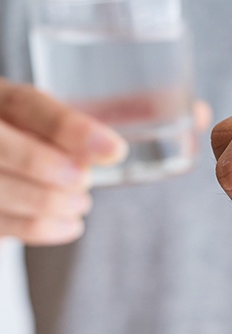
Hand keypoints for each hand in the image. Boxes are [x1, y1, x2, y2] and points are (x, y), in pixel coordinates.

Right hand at [0, 79, 126, 245]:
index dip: (72, 129)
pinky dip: (39, 228)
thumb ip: (66, 126)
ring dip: (49, 203)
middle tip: (85, 180)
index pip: (28, 105)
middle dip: (51, 169)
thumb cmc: (19, 132)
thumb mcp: (38, 116)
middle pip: (5, 150)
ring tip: (80, 204)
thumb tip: (118, 138)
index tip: (113, 149)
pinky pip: (1, 224)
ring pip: (0, 192)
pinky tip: (67, 225)